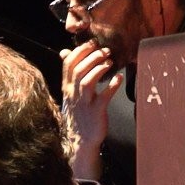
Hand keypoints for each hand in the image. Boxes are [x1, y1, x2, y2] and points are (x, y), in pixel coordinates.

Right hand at [60, 40, 119, 177]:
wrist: (80, 140)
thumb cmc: (79, 114)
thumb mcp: (69, 93)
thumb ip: (69, 73)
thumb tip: (64, 52)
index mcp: (67, 88)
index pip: (68, 64)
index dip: (80, 51)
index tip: (92, 43)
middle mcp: (74, 94)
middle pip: (78, 70)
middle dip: (92, 56)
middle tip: (105, 50)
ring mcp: (84, 103)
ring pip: (87, 81)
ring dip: (99, 68)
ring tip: (110, 61)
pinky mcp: (96, 112)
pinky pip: (104, 96)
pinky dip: (112, 85)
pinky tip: (120, 77)